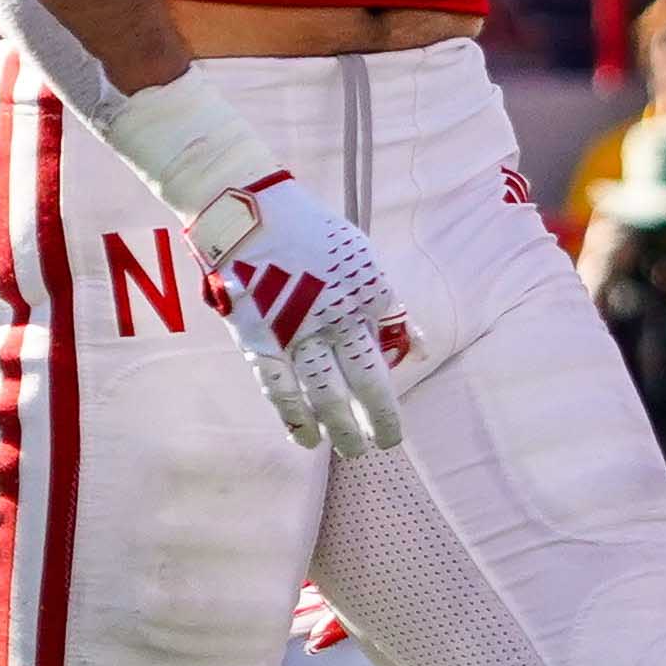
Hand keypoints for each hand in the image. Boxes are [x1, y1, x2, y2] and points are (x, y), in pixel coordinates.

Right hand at [191, 167, 416, 451]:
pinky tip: (307, 438)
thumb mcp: (363, 260)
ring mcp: (297, 332)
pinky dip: (295, 418)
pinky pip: (279, 389)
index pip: (393, 345)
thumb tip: (418, 346)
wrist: (248, 214)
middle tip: (387, 443)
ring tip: (353, 451)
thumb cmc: (312, 235)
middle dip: (381, 419)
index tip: (399, 398)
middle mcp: (337, 317)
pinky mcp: (260, 341)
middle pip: (367, 380)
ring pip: (326, 393)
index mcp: (368, 292)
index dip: (398, 373)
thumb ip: (388, 306)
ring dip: (342, 428)